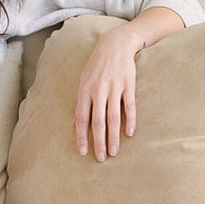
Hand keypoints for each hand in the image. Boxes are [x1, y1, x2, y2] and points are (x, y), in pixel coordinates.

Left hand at [73, 24, 140, 162]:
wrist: (114, 45)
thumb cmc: (96, 66)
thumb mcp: (83, 82)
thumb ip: (80, 104)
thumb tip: (74, 125)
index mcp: (84, 91)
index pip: (81, 118)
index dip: (82, 136)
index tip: (83, 152)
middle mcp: (97, 90)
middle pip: (97, 121)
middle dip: (98, 142)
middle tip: (101, 159)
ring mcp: (113, 87)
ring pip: (113, 117)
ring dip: (114, 137)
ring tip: (114, 152)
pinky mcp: (128, 85)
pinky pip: (129, 106)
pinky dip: (130, 121)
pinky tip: (130, 134)